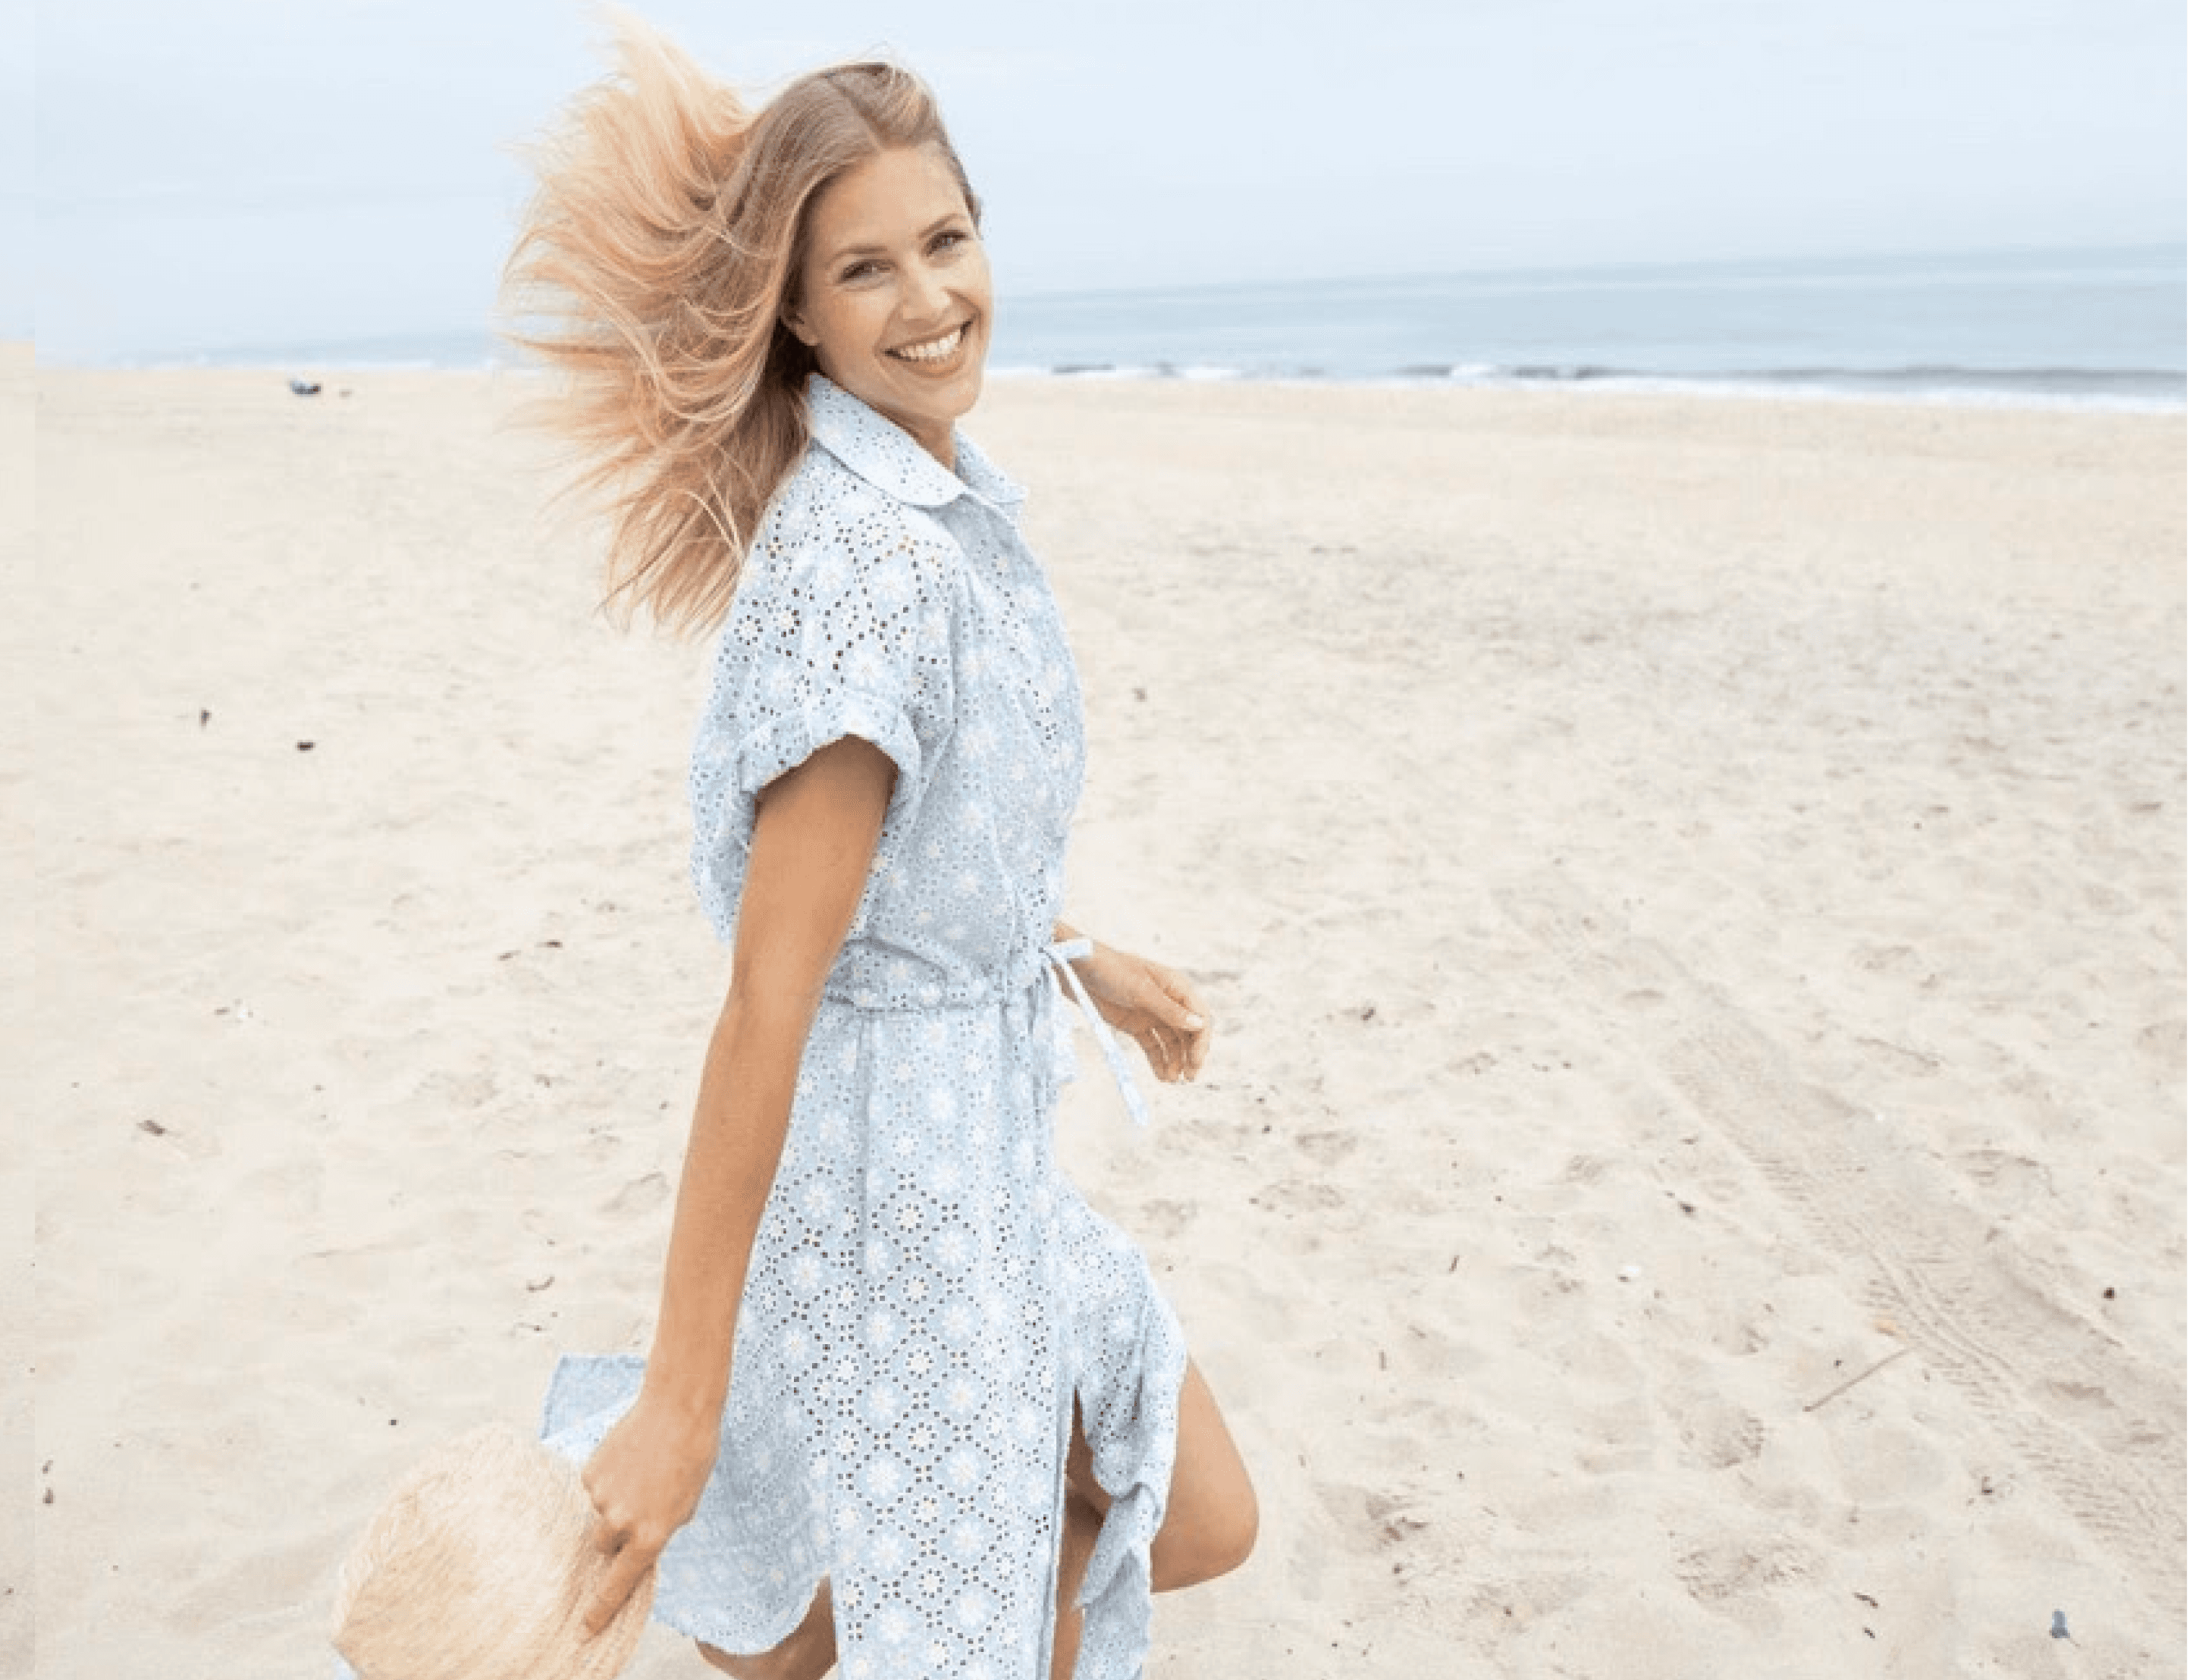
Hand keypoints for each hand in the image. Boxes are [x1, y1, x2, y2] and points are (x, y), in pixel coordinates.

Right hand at [578, 1388, 720, 1632]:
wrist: (678, 1408)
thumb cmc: (694, 1455)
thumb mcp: (688, 1503)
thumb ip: (661, 1528)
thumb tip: (639, 1539)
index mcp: (651, 1535)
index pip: (619, 1584)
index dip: (601, 1609)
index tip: (586, 1628)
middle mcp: (622, 1522)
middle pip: (605, 1546)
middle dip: (616, 1534)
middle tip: (638, 1505)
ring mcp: (602, 1498)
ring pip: (599, 1514)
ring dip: (613, 1502)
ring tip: (640, 1471)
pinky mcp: (590, 1473)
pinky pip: (593, 1487)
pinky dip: (608, 1478)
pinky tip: (630, 1456)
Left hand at [1070, 941, 1212, 1082]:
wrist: (1076, 969)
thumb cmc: (1110, 969)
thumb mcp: (1141, 990)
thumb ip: (1169, 1010)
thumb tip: (1198, 1024)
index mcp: (1175, 986)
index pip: (1199, 1016)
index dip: (1201, 1040)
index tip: (1196, 1061)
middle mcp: (1167, 1001)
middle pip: (1188, 1032)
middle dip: (1190, 1054)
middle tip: (1189, 1077)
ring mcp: (1151, 1014)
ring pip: (1171, 1041)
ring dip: (1175, 1060)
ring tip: (1171, 1079)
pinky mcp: (1135, 1025)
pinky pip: (1152, 1045)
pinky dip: (1158, 1060)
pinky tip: (1161, 1075)